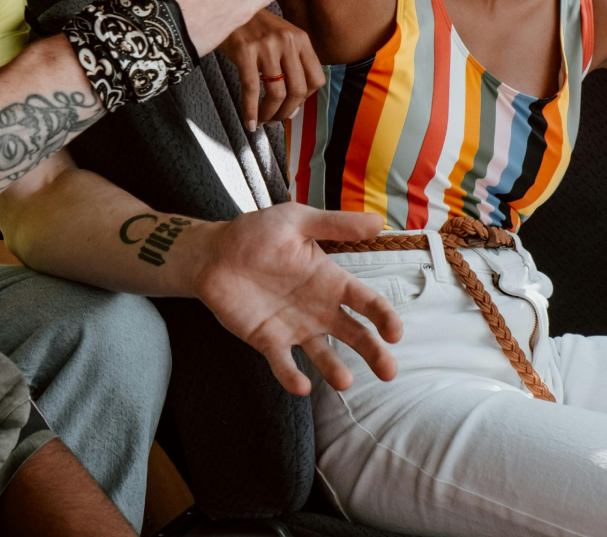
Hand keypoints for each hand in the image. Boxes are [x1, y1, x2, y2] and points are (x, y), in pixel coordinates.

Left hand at [175, 203, 401, 395]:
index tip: (395, 333)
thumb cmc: (255, 234)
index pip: (367, 303)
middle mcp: (319, 310)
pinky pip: (283, 363)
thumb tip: (377, 221)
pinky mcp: (268, 341)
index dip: (384, 318)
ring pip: (323, 355)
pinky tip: (301, 386)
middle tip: (388, 371)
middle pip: (354, 335)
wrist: (212, 253)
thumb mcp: (297, 221)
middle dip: (374, 353)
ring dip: (335, 370)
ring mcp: (295, 328)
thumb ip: (335, 224)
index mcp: (331, 282)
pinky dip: (292, 376)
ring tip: (344, 382)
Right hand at [222, 9, 326, 130]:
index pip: (316, 79)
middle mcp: (287, 41)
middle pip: (297, 90)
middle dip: (287, 112)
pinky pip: (251, 90)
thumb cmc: (252, 27)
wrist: (227, 5)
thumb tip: (294, 107)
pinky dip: (251, 111)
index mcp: (300, 39)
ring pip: (276, 93)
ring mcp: (266, 46)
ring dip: (270, 113)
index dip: (305, 99)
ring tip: (263, 120)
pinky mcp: (245, 52)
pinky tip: (249, 122)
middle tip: (276, 119)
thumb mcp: (280, 38)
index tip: (293, 107)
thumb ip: (291, 66)